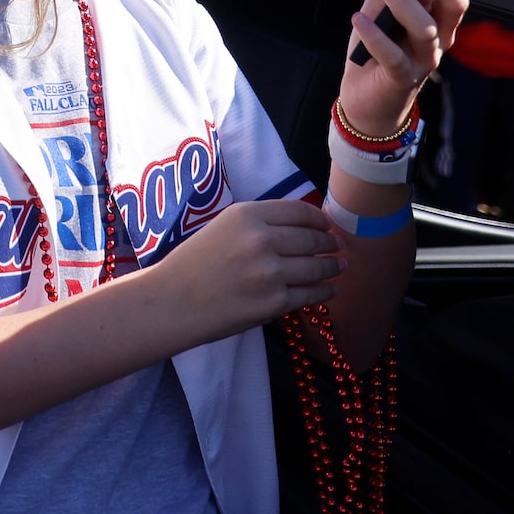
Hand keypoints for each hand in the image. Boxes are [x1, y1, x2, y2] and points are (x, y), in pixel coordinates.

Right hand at [142, 198, 340, 332]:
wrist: (173, 301)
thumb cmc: (193, 264)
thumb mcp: (223, 227)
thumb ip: (258, 225)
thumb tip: (299, 228)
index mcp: (247, 215)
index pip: (298, 211)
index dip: (319, 218)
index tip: (326, 224)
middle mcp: (262, 239)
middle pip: (312, 238)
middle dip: (330, 242)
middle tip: (338, 246)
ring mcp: (271, 272)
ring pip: (317, 266)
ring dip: (332, 266)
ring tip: (339, 267)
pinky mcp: (275, 302)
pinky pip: (311, 294)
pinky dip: (325, 292)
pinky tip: (330, 290)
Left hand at [336, 0, 492, 134]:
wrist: (366, 95)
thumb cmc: (379, 41)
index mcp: (442, 9)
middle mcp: (443, 32)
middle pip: (457, 0)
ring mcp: (426, 56)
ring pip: (424, 24)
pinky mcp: (403, 76)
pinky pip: (393, 54)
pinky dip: (375, 34)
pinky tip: (359, 18)